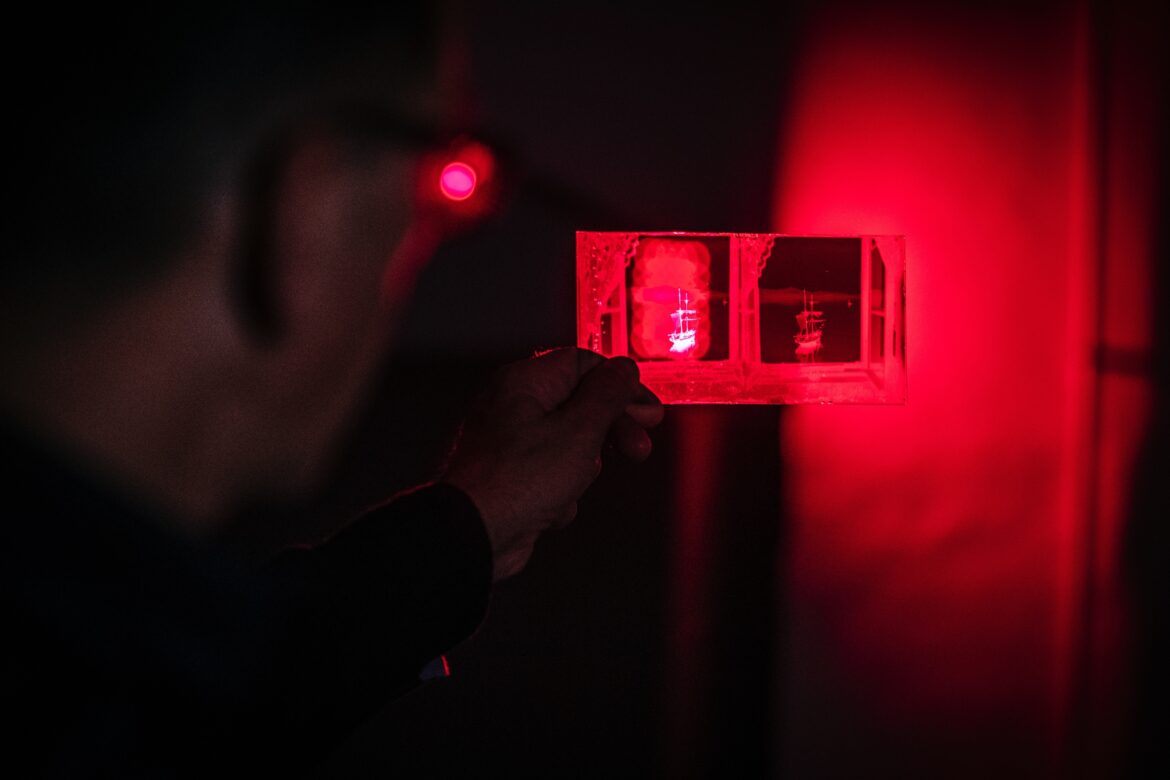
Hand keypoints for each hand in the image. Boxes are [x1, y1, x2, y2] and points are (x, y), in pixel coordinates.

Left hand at [441, 348, 662, 580]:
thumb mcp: (579, 431)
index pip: (585, 364)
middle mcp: (513, 406)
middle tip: (636, 448)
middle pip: (580, 404)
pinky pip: (553, 475)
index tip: (646, 409)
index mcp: (525, 382)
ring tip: (572, 483)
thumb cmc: (514, 482)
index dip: (621, 386)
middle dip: (611, 430)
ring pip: (570, 444)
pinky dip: (560, 492)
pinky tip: (551, 506)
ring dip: (582, 468)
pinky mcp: (511, 476)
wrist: (472, 535)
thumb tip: (624, 369)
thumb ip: (608, 395)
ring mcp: (510, 442)